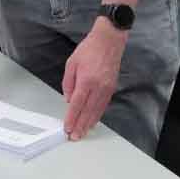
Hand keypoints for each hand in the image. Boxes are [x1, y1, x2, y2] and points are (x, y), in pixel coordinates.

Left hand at [62, 17, 127, 140]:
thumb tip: (68, 99)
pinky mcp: (111, 88)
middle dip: (80, 125)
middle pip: (88, 111)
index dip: (72, 118)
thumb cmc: (88, 50)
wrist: (109, 42)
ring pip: (97, 111)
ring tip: (82, 133)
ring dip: (89, 123)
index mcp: (86, 80)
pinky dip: (97, 115)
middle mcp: (98, 87)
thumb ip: (68, 82)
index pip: (77, 104)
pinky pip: (103, 105)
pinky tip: (92, 121)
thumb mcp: (71, 63)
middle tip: (74, 136)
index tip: (67, 127)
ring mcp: (107, 89)